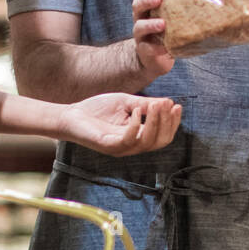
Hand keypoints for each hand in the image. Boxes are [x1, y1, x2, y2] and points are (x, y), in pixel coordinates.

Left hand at [58, 93, 181, 156]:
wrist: (71, 115)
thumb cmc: (98, 110)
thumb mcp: (126, 103)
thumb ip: (146, 104)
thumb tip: (168, 102)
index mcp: (138, 137)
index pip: (163, 136)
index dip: (173, 123)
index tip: (177, 106)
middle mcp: (132, 146)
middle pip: (159, 142)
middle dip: (167, 123)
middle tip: (168, 105)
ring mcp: (120, 148)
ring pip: (146, 143)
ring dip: (155, 123)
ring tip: (155, 105)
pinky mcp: (108, 145)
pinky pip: (127, 140)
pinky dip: (136, 125)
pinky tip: (137, 110)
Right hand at [131, 0, 175, 80]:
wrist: (156, 56)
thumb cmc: (167, 28)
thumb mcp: (171, 11)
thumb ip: (178, 0)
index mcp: (147, 4)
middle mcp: (140, 16)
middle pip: (137, 5)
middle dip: (146, 1)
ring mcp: (141, 34)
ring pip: (139, 26)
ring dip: (150, 24)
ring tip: (162, 24)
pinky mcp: (144, 49)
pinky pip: (147, 48)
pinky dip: (155, 48)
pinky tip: (164, 48)